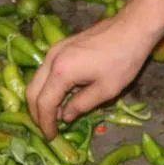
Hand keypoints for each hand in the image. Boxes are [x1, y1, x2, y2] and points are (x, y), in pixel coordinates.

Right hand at [25, 15, 154, 137]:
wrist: (132, 27)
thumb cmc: (123, 59)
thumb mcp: (106, 90)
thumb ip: (81, 105)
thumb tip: (65, 116)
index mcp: (61, 73)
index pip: (44, 104)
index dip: (45, 123)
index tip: (50, 137)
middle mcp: (51, 60)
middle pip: (32, 92)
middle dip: (36, 113)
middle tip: (46, 128)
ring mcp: (53, 51)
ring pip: (35, 81)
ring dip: (40, 100)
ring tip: (52, 115)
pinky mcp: (59, 47)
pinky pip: (44, 72)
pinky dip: (46, 87)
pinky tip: (59, 96)